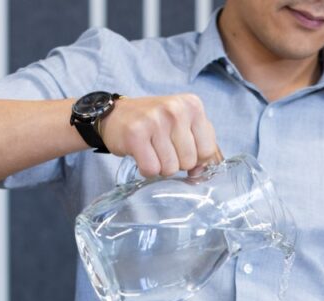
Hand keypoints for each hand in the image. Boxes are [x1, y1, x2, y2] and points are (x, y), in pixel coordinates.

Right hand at [97, 94, 220, 176]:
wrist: (115, 114)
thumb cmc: (154, 123)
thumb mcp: (183, 124)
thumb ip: (200, 145)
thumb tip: (202, 173)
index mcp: (192, 105)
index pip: (208, 151)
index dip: (195, 159)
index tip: (181, 149)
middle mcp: (176, 109)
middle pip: (189, 161)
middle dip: (176, 163)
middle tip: (163, 148)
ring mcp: (155, 120)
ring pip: (170, 168)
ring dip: (160, 167)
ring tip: (151, 150)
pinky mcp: (136, 134)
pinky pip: (151, 170)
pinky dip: (146, 170)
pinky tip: (142, 155)